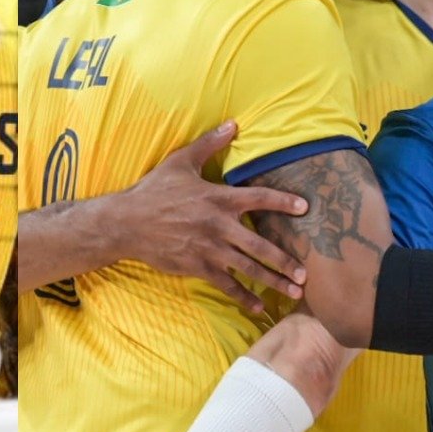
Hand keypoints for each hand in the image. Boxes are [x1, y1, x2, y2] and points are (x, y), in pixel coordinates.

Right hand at [107, 121, 309, 311]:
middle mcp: (218, 225)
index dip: (283, 201)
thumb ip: (209, 144)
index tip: (305, 208)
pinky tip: (258, 307)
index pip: (258, 198)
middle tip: (306, 274)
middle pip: (260, 245)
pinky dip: (243, 297)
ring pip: (248, 268)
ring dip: (273, 281)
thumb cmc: (154, 190)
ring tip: (295, 292)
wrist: (126, 222)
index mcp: (218, 198)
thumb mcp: (180, 162)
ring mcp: (208, 249)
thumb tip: (233, 123)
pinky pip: (226, 284)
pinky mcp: (197, 266)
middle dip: (285, 260)